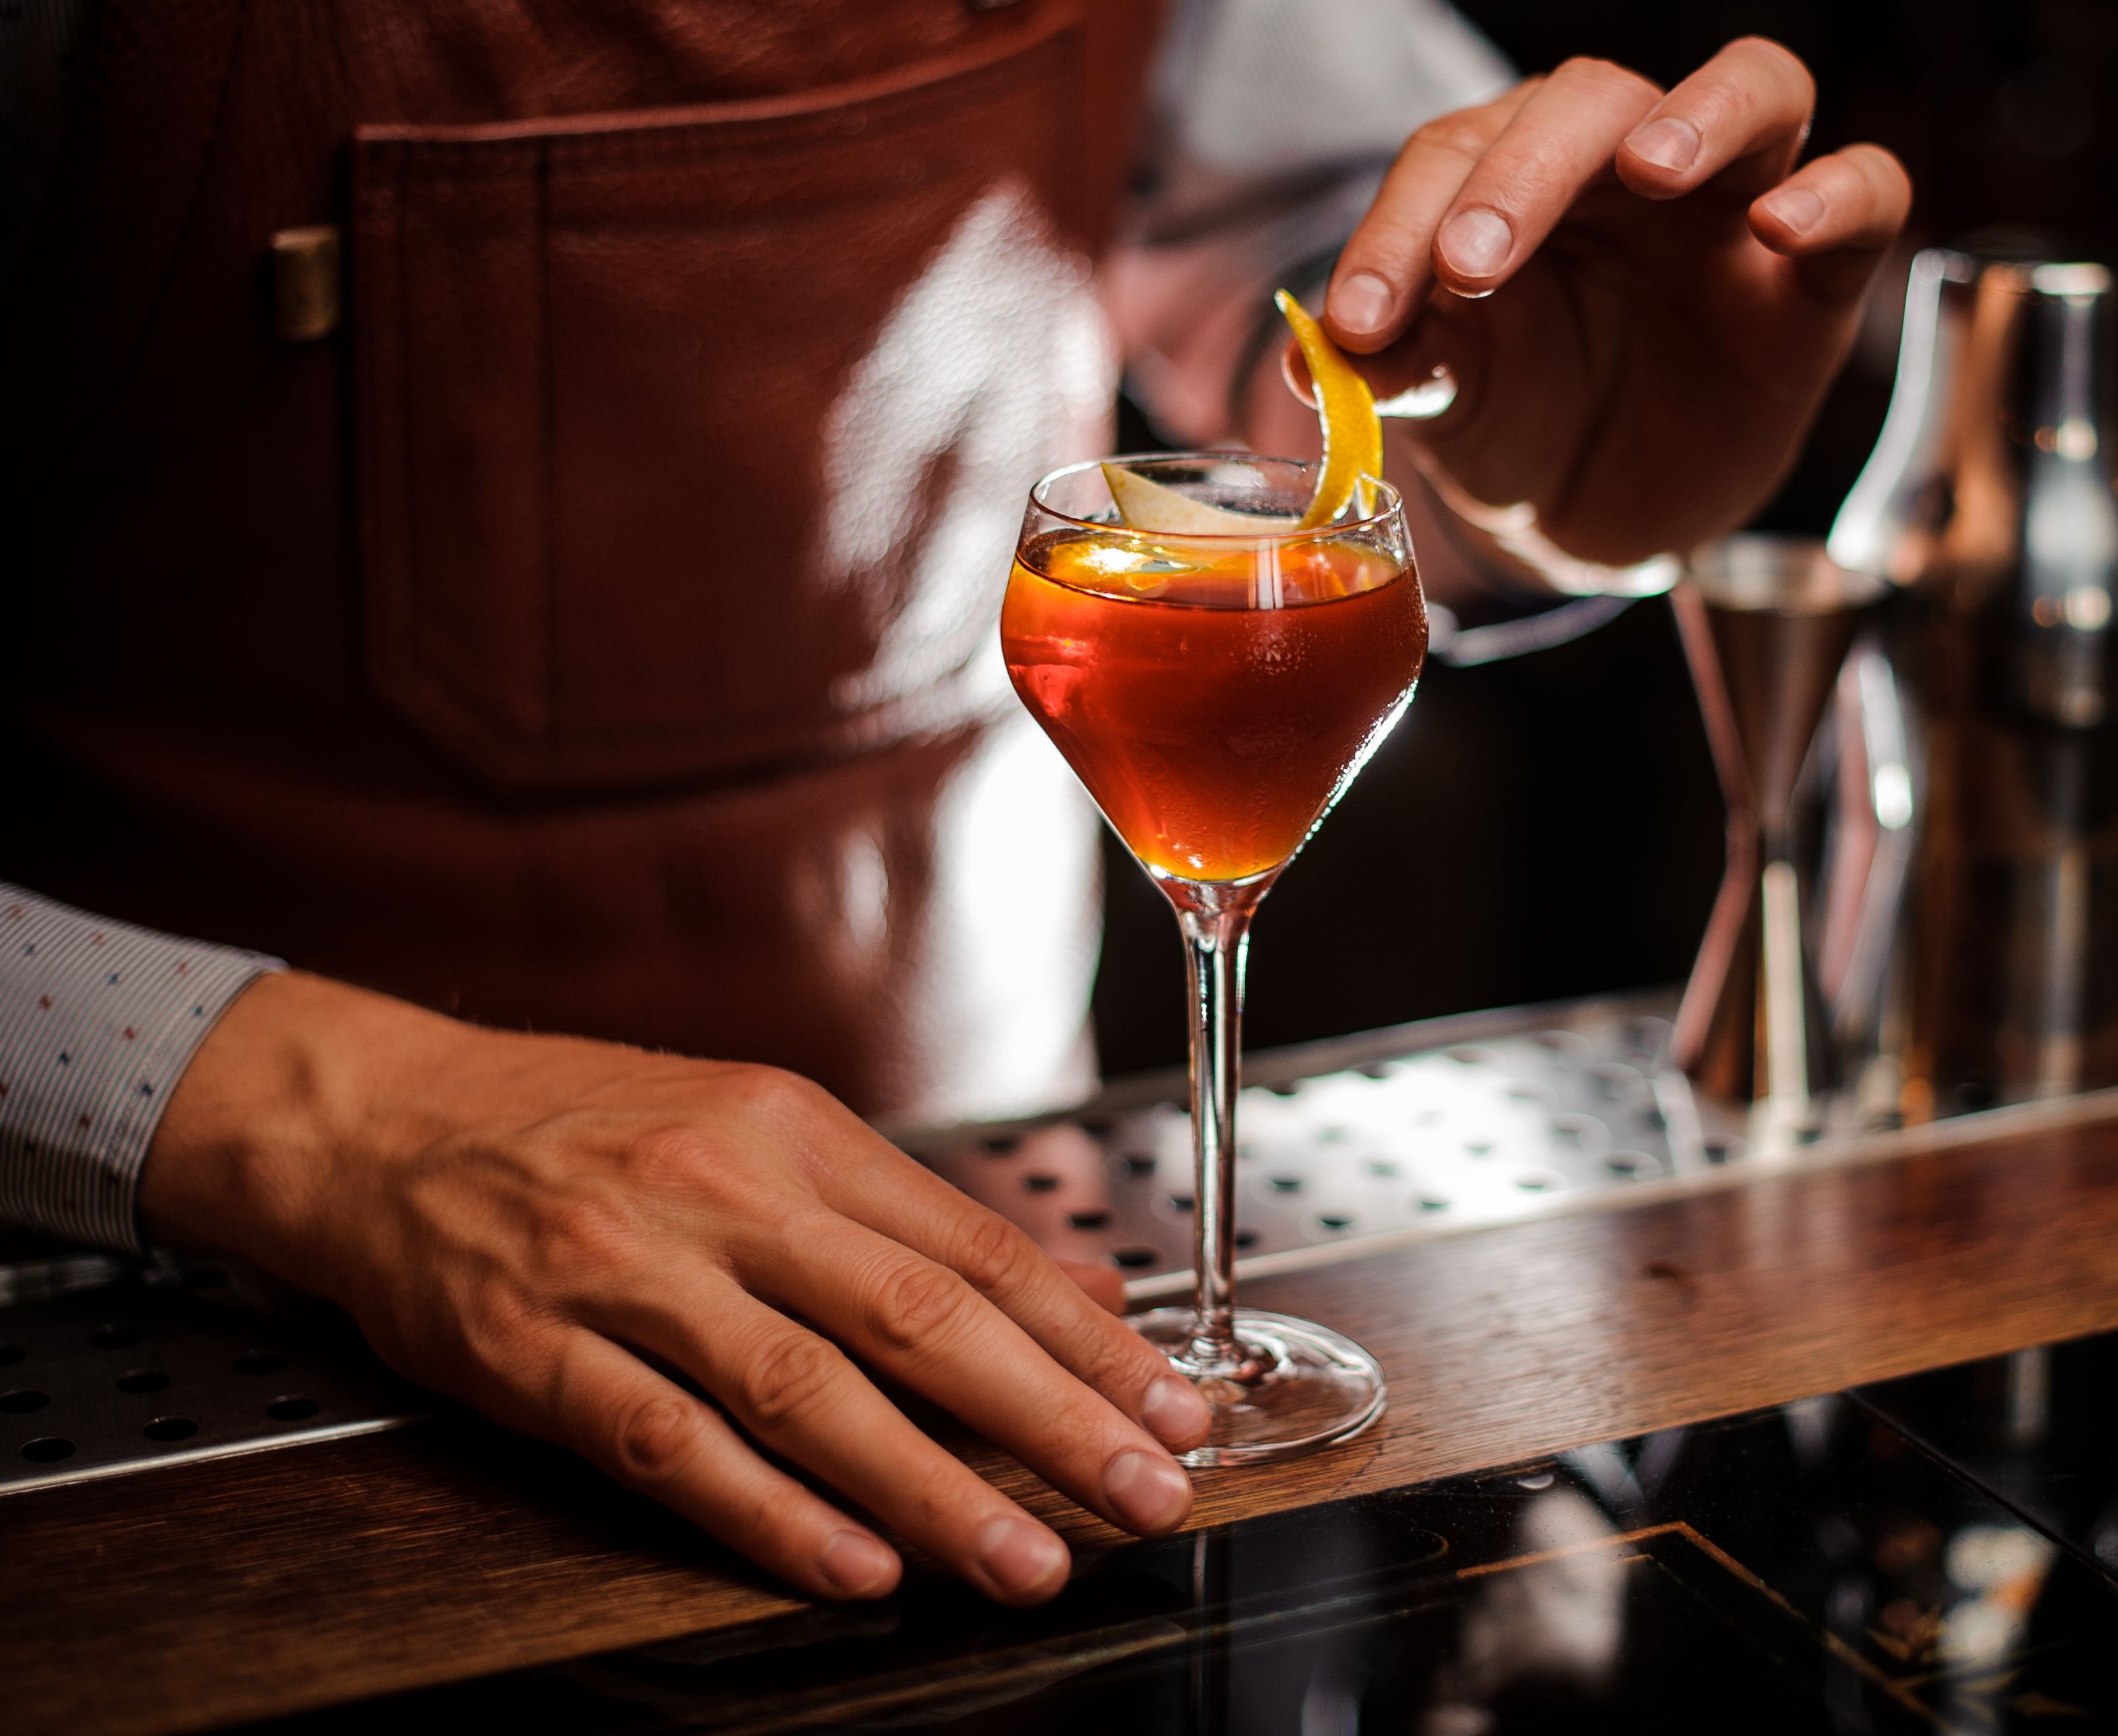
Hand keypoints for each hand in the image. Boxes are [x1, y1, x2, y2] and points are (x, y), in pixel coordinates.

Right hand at [140, 972, 1209, 1603]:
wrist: (380, 1117)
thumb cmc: (586, 1124)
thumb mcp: (755, 1127)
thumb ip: (900, 1217)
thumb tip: (1062, 1292)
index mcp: (794, 1131)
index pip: (970, 1246)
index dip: (1083, 1335)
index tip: (1171, 1402)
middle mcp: (725, 1191)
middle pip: (916, 1317)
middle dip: (1047, 1415)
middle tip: (1144, 1489)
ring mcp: (629, 1274)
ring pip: (808, 1392)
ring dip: (932, 1487)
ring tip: (1026, 1556)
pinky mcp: (537, 1355)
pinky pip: (670, 1447)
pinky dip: (770, 1515)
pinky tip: (856, 1565)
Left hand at [1316, 38, 1910, 567]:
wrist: (1594, 517)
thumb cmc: (1517, 422)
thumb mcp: (1446, 402)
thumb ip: (1391, 365)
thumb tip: (1311, 358)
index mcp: (1515, 175)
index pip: (1458, 152)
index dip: (1400, 226)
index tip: (1362, 318)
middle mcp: (1627, 164)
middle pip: (1594, 97)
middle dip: (1525, 170)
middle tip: (1471, 266)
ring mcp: (1734, 204)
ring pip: (1755, 85)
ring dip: (1700, 113)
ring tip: (1649, 167)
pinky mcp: (1817, 275)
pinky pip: (1868, 188)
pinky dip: (1836, 191)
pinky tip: (1783, 225)